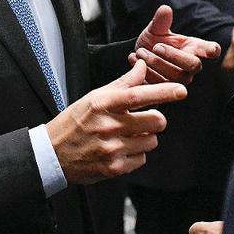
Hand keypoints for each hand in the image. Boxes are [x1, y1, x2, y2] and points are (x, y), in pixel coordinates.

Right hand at [46, 59, 185, 184]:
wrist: (52, 154)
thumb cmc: (75, 122)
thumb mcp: (94, 97)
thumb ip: (123, 83)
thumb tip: (143, 65)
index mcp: (102, 104)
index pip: (139, 95)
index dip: (163, 92)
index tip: (182, 90)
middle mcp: (108, 126)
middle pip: (155, 121)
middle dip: (156, 119)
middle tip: (145, 119)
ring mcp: (111, 149)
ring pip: (151, 141)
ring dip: (145, 138)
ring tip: (127, 136)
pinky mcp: (113, 168)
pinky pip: (142, 159)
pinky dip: (136, 154)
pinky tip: (120, 150)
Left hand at [130, 4, 220, 84]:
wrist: (139, 56)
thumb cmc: (154, 41)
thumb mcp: (156, 29)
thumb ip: (161, 21)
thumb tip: (165, 9)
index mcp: (193, 48)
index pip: (211, 50)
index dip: (212, 50)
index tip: (210, 50)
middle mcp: (190, 66)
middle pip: (193, 65)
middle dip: (174, 55)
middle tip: (156, 46)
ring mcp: (179, 80)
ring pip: (175, 77)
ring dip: (156, 63)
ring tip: (140, 51)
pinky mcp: (165, 89)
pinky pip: (159, 85)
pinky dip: (144, 71)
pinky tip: (134, 59)